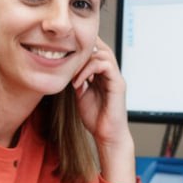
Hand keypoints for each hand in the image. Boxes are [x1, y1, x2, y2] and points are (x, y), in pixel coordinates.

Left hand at [72, 37, 135, 182]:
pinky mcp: (118, 84)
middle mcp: (111, 73)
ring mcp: (116, 77)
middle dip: (83, 49)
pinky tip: (78, 82)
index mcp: (103, 74)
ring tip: (72, 75)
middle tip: (66, 59)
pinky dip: (89, 70)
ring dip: (84, 61)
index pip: (96, 51)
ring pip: (104, 53)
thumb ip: (78, 79)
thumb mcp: (81, 94)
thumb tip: (68, 68)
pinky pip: (105, 66)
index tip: (64, 54)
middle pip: (101, 47)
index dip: (82, 48)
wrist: (107, 135)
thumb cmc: (96, 118)